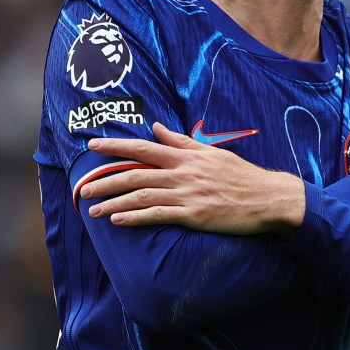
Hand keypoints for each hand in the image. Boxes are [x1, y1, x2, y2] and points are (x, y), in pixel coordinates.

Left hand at [80, 122, 305, 235]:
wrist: (267, 197)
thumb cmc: (240, 176)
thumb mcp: (211, 152)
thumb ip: (181, 141)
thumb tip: (156, 128)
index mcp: (187, 156)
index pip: (143, 147)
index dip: (116, 145)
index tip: (93, 145)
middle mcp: (183, 173)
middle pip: (136, 174)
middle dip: (105, 180)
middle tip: (83, 189)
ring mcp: (188, 194)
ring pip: (142, 196)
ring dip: (114, 203)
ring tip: (93, 210)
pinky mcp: (194, 215)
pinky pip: (158, 216)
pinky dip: (135, 218)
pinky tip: (118, 221)